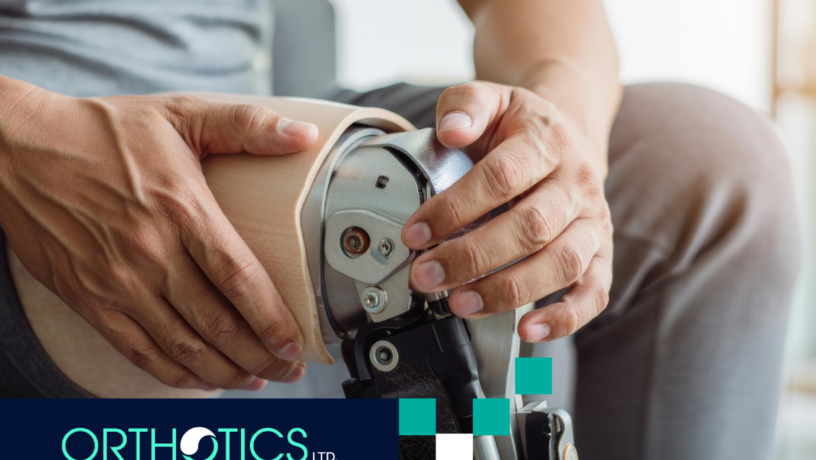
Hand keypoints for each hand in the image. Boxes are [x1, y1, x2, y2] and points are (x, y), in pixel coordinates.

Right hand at [0, 78, 317, 389]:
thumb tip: (305, 134)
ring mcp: (116, 281)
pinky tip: (199, 378)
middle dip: (260, 356)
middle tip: (288, 370)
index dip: (271, 319)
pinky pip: (136, 350)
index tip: (295, 343)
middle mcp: (150, 252)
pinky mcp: (88, 299)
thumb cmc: (102, 131)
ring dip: (224, 372)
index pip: (237, 277)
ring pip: (181, 345)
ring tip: (255, 380)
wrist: (16, 148)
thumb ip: (247, 125)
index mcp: (181, 208)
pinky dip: (172, 373)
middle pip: (217, 323)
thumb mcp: (180, 114)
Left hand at [401, 81, 612, 342]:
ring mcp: (592, 221)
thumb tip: (450, 129)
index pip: (501, 177)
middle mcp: (577, 183)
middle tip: (427, 275)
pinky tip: (527, 330)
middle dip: (472, 257)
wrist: (567, 132)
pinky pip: (593, 292)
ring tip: (460, 304)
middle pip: (530, 226)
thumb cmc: (519, 126)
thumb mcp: (491, 99)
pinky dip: (563, 317)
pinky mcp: (600, 253)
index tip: (416, 232)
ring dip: (508, 290)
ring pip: (561, 263)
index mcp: (547, 142)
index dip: (455, 207)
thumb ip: (465, 105)